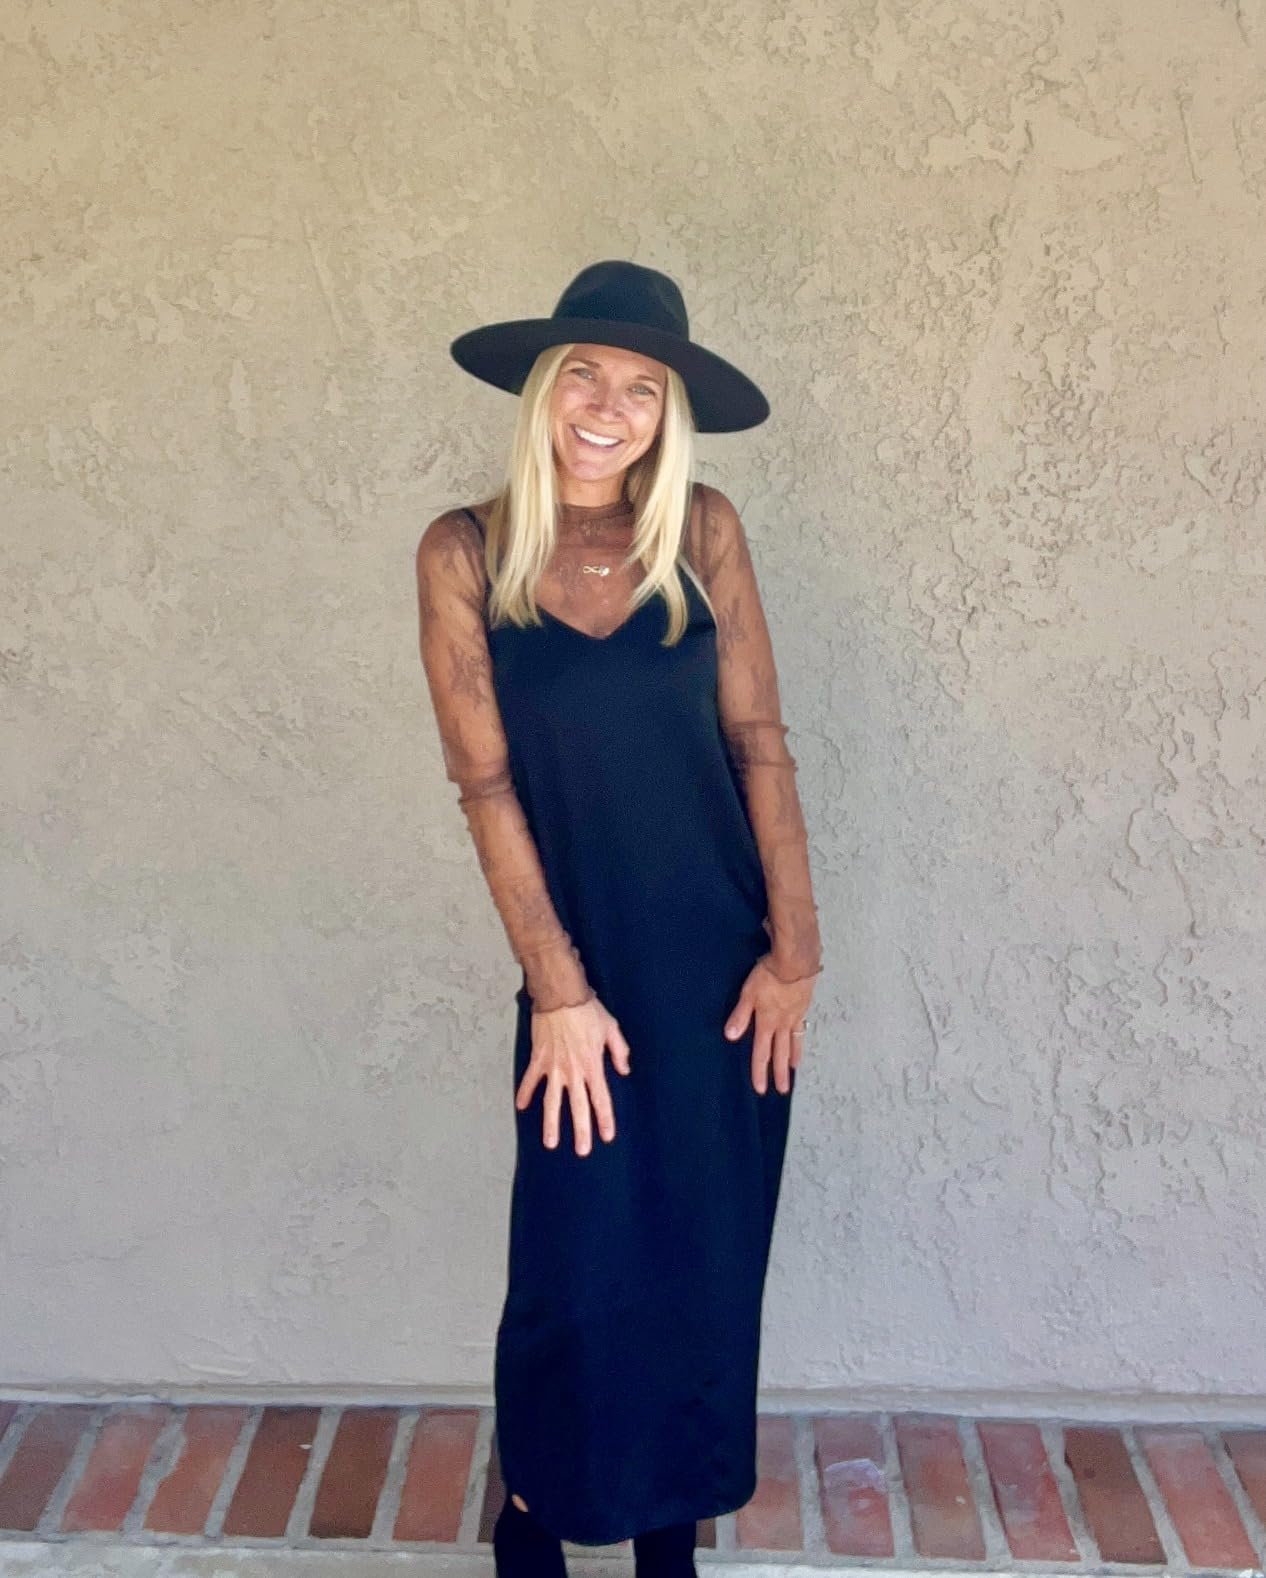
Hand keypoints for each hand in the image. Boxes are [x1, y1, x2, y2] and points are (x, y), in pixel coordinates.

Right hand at [517, 994, 631, 1155]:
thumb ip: (619, 1050)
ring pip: (552, 1101)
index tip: (607, 1136)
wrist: (560, 995)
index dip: (605, 1119)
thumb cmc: (587, 1010)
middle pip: (578, 1107)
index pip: (601, 1099)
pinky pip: (530, 1080)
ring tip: (550, 1143)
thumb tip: (624, 1069)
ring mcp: (554, 1067)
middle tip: (582, 1151)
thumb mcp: (611, 1028)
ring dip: (551, 1123)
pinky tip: (521, 1107)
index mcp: (593, 1065)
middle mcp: (573, 1071)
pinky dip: (524, 1093)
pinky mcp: (538, 1059)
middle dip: (581, 1131)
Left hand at [724, 955, 816, 1094]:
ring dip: (792, 1057)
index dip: (760, 1072)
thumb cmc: (769, 975)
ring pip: (794, 1042)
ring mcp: (795, 1016)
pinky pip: (802, 1028)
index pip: (762, 1052)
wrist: (796, 961)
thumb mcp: (748, 993)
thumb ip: (740, 1015)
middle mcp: (782, 1024)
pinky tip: (800, 1038)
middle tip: (783, 1090)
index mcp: (767, 1022)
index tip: (761, 1089)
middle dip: (780, 1073)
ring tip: (793, 1069)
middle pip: (780, 1053)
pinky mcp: (804, 1005)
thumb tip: (731, 1037)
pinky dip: (800, 1038)